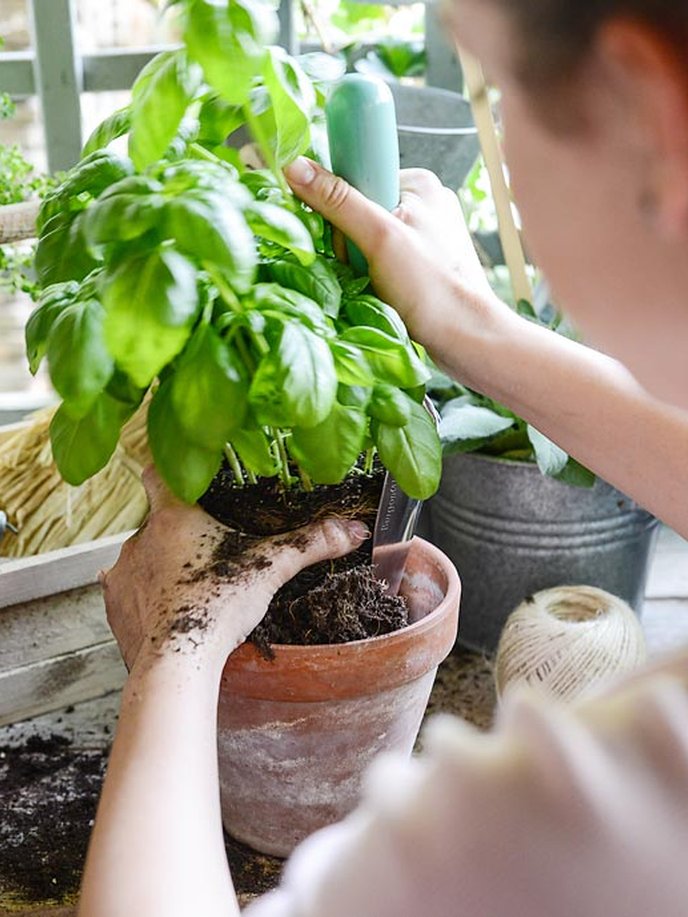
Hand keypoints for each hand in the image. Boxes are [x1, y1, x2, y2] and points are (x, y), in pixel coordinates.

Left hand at [101, 468, 369, 673]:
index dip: (173, 475)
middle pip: (157, 521)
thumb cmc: (218, 606)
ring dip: (161, 568)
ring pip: (142, 558)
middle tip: (210, 552)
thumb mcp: (271, 568)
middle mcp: (139, 538)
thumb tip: (356, 529)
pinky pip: (128, 593)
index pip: (158, 473)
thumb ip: (311, 543)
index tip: (189, 483)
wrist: (177, 664)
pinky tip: (170, 613)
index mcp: (173, 517)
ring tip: (192, 588)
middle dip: (180, 535)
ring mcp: (122, 574)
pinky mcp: (114, 608)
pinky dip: (147, 600)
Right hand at [285, 159, 513, 383]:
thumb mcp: (379, 238)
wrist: (466, 339)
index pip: (356, 179)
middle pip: (358, 212)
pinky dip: (373, 278)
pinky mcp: (422, 262)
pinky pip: (380, 260)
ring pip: (366, 241)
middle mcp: (424, 202)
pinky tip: (384, 292)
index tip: (350, 242)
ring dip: (360, 266)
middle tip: (366, 271)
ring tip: (378, 285)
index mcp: (419, 182)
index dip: (341, 211)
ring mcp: (425, 234)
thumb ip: (337, 202)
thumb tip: (293, 165)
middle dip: (352, 246)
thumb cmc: (431, 288)